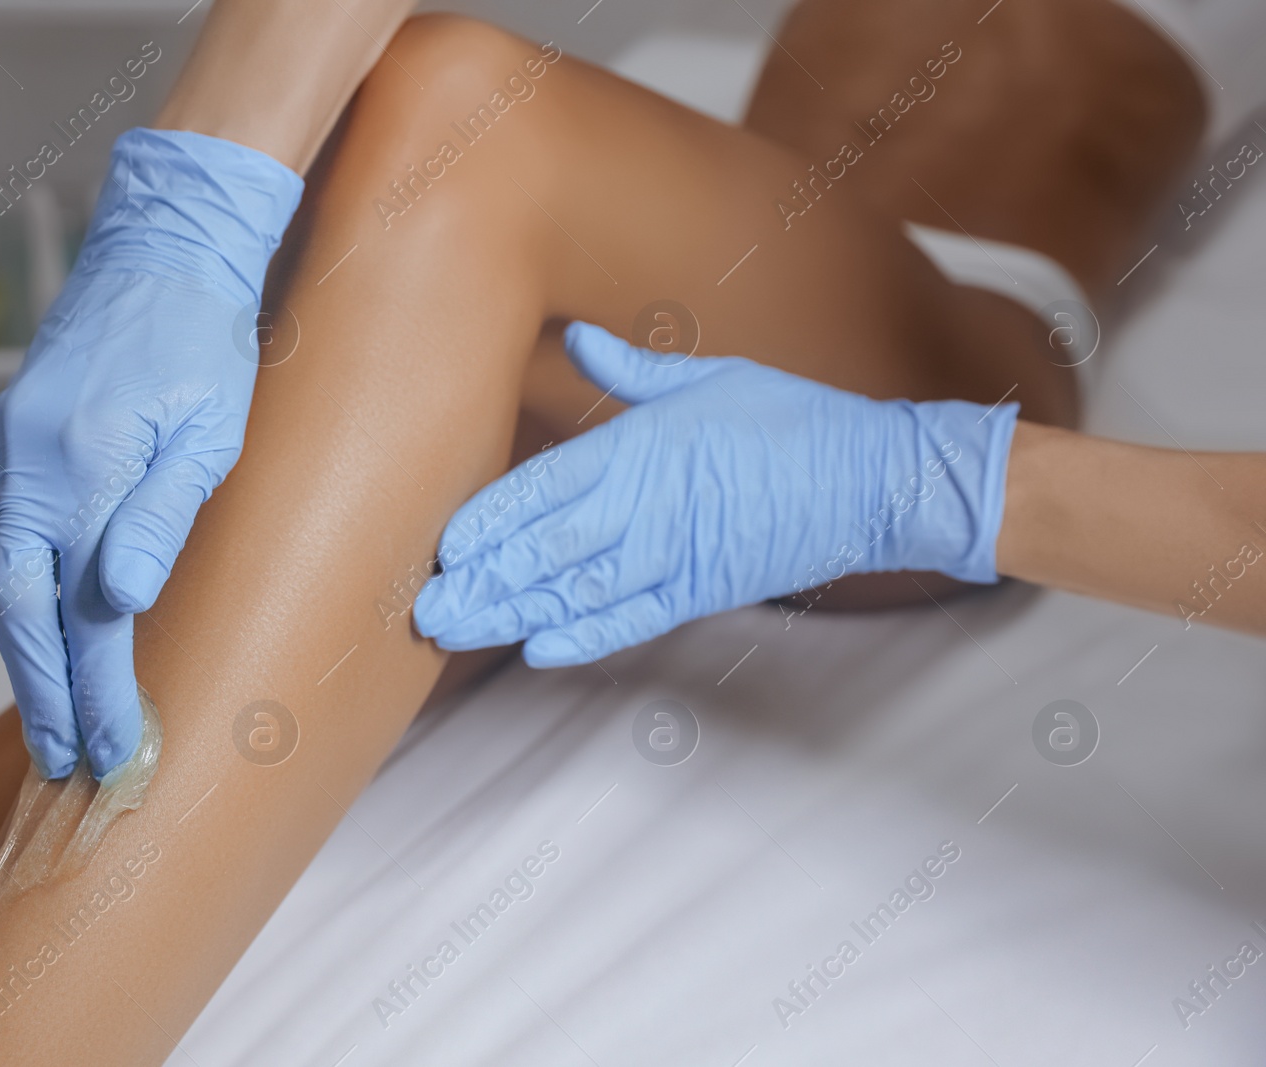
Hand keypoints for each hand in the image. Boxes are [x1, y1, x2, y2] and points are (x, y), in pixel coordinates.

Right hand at [0, 129, 302, 777]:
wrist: (161, 259)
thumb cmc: (203, 349)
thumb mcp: (210, 432)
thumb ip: (161, 515)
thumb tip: (117, 601)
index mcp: (84, 472)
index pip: (85, 614)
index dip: (97, 691)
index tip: (114, 753)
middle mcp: (24, 469)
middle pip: (19, 612)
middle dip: (44, 696)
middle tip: (65, 764)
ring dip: (17, 648)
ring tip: (44, 711)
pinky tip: (3, 600)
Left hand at [412, 321, 1018, 666]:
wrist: (871, 478)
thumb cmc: (787, 419)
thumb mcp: (705, 378)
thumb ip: (629, 369)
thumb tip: (575, 337)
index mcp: (639, 446)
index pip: (544, 487)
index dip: (490, 520)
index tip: (442, 545)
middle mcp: (646, 503)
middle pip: (546, 548)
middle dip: (482, 581)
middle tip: (424, 609)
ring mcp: (674, 554)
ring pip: (576, 591)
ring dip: (513, 614)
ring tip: (460, 633)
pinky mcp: (703, 591)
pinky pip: (633, 620)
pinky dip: (584, 638)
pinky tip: (538, 653)